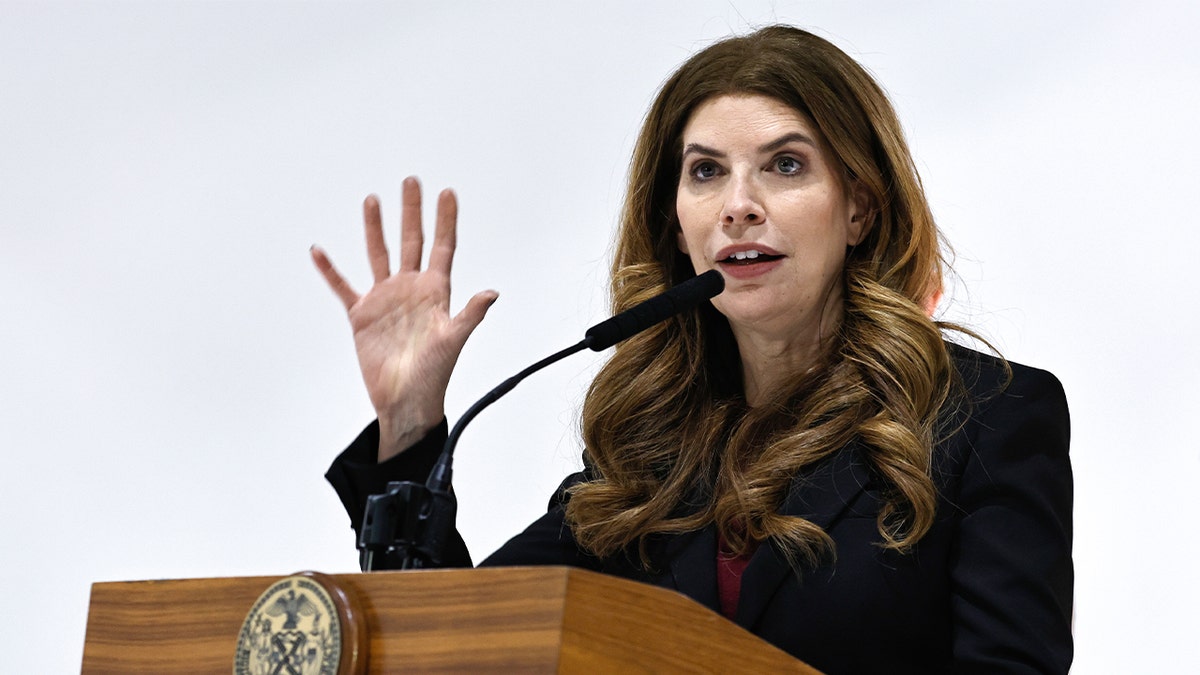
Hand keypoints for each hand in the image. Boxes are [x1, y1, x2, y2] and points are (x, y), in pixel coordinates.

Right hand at [311, 177, 497, 461]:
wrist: (405, 401)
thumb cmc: (433, 374)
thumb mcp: (453, 340)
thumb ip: (470, 315)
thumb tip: (492, 292)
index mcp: (436, 292)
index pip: (443, 248)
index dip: (445, 221)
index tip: (447, 192)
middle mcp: (411, 289)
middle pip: (411, 241)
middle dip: (412, 212)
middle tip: (412, 180)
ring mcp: (386, 299)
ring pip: (378, 255)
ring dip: (375, 228)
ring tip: (373, 200)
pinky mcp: (362, 315)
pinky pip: (343, 286)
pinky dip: (330, 270)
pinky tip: (319, 250)